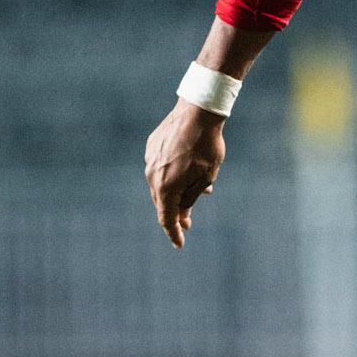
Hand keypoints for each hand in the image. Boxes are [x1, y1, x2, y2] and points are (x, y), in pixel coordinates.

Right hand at [145, 99, 225, 246]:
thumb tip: (182, 215)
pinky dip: (172, 175)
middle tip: (188, 222)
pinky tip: (188, 171)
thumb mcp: (205, 177)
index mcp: (165, 187)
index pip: (166, 218)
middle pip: (162, 202)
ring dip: (176, 192)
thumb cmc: (206, 147)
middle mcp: (152, 175)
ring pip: (161, 184)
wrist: (197, 112)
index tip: (179, 244)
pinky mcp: (152, 146)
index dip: (173, 232)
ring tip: (197, 194)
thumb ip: (191, 198)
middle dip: (175, 213)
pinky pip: (161, 168)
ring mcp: (150, 159)